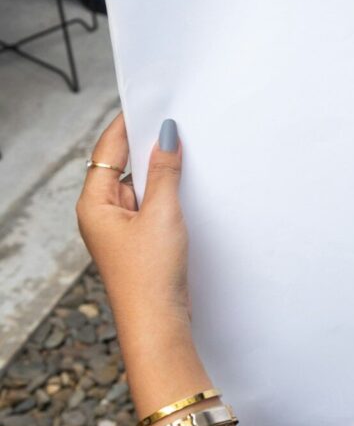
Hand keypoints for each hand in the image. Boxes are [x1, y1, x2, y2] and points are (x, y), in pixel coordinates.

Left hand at [76, 114, 189, 336]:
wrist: (157, 322)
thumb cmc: (150, 275)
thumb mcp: (162, 214)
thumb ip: (165, 172)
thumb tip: (165, 137)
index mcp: (94, 203)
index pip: (108, 150)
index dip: (127, 124)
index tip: (148, 102)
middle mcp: (102, 213)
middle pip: (123, 166)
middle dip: (148, 147)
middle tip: (175, 126)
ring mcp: (120, 229)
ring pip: (140, 187)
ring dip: (161, 174)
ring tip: (186, 156)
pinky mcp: (138, 242)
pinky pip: (151, 206)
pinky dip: (166, 195)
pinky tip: (186, 190)